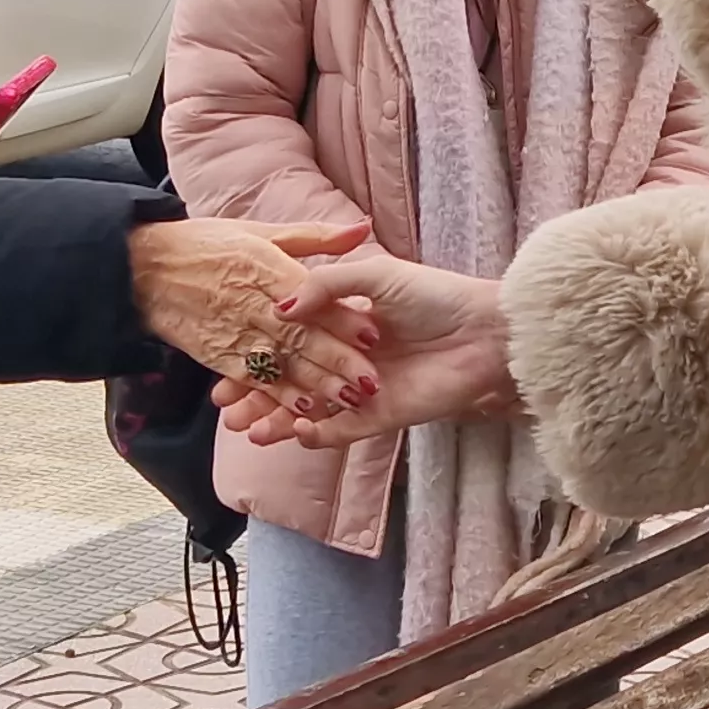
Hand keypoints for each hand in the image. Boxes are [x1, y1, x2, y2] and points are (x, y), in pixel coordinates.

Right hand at [128, 220, 375, 414]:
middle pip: (300, 334)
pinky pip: (252, 380)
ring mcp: (233, 331)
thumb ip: (315, 237)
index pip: (311, 295)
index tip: (373, 331)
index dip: (341, 315)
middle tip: (371, 378)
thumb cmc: (206, 244)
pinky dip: (277, 396)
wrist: (142, 267)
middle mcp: (251, 301)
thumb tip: (363, 228)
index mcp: (266, 266)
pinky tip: (303, 411)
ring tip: (348, 399)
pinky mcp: (217, 357)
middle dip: (337, 359)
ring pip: (280, 361)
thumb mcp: (260, 231)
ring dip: (315, 383)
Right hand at [217, 254, 519, 446]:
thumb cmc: (435, 294)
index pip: (287, 343)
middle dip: (257, 396)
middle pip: (291, 382)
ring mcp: (362, 390)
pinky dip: (318, 434)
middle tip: (225, 410)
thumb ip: (325, 286)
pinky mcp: (383, 416)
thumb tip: (279, 308)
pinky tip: (296, 432)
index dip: (256, 355)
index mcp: (341, 322)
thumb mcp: (374, 274)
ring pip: (310, 410)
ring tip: (250, 430)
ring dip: (279, 420)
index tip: (222, 365)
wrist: (486, 331)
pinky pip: (342, 431)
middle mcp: (346, 358)